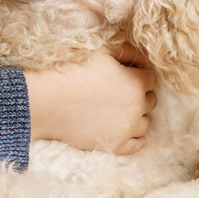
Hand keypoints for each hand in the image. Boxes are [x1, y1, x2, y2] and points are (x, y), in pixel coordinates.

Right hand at [23, 47, 156, 154]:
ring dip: (138, 115)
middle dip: (140, 94)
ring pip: (145, 122)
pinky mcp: (115, 145)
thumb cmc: (72, 71)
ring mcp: (127, 129)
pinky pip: (137, 145)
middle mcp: (136, 107)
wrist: (47, 100)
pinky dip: (136, 138)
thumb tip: (146, 57)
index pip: (152, 78)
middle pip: (151, 100)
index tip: (127, 75)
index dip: (140, 75)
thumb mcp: (101, 52)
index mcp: (135, 82)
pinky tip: (126, 130)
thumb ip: (128, 52)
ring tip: (119, 109)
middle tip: (121, 91)